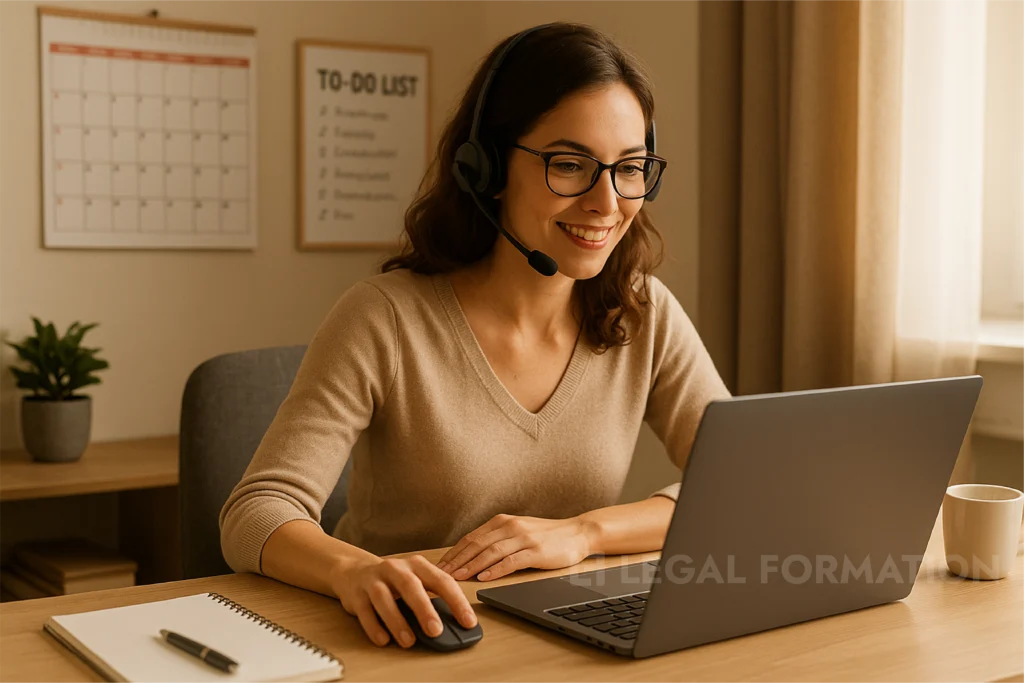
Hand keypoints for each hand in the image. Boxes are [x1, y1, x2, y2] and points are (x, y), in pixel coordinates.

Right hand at [329, 554, 477, 647]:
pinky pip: (364, 611)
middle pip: (410, 585)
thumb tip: (453, 624)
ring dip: (397, 621)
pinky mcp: (356, 594)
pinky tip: (384, 639)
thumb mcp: (414, 582)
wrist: (354, 571)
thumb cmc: (393, 581)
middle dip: (424, 609)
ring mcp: (374, 580)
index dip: (456, 601)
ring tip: (409, 641)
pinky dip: (374, 626)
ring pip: (384, 598)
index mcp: (417, 565)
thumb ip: (431, 598)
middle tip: (436, 631)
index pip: (441, 580)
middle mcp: (395, 568)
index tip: (468, 622)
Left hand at [436, 514, 593, 581]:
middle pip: (476, 545)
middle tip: (439, 575)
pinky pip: (511, 560)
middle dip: (456, 561)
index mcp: (502, 522)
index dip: (453, 553)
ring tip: (456, 578)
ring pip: (490, 552)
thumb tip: (470, 556)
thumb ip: (497, 540)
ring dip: (471, 566)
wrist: (577, 533)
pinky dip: (496, 569)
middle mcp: (510, 526)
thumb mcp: (518, 531)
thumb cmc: (546, 536)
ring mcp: (523, 538)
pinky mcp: (536, 551)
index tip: (438, 567)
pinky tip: (484, 577)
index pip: (471, 538)